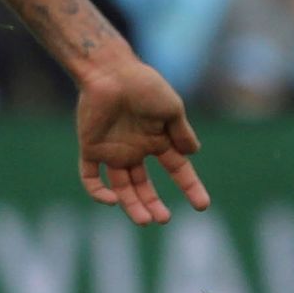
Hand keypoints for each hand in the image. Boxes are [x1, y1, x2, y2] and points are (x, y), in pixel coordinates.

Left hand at [76, 52, 208, 226]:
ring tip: (144, 221)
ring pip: (121, 188)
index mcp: (158, 140)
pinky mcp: (91, 148)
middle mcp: (135, 149)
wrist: (111, 71)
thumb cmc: (144, 85)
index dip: (190, 187)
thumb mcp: (171, 109)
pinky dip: (98, 192)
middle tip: (162, 219)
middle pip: (144, 186)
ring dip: (132, 205)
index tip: (202, 205)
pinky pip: (91, 177)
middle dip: (153, 205)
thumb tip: (193, 154)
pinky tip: (112, 200)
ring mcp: (112, 151)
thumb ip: (181, 132)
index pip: (177, 170)